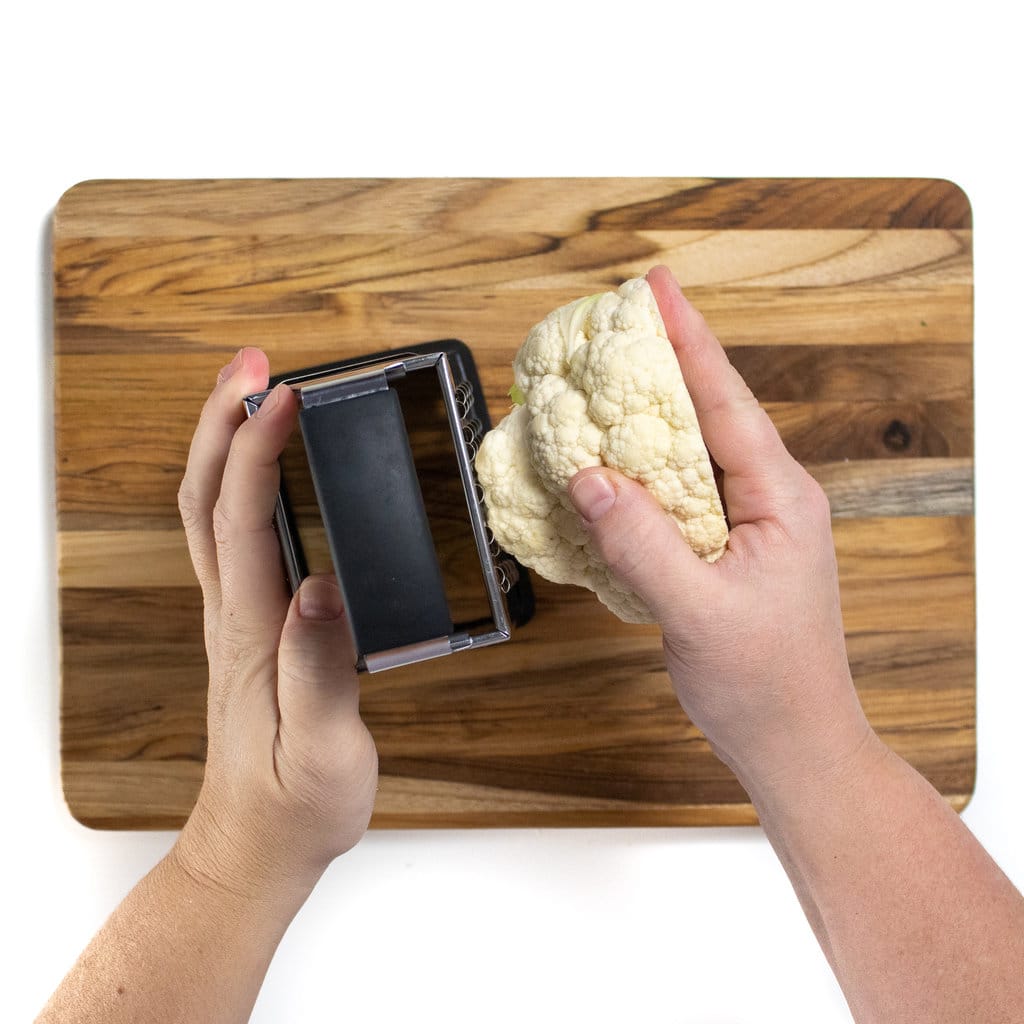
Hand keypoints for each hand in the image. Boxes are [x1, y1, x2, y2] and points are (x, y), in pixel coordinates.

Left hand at [173, 349, 377, 899]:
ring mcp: (234, 619)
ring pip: (209, 512)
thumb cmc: (294, 803)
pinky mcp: (248, 628)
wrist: (256, 845)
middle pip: (205, 498)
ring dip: (223, 443)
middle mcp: (231, 614)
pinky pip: (230, 539)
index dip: (256, 450)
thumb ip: (320, 669)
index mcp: (251, 632)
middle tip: (254, 364)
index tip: (284, 396)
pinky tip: (264, 472)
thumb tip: (324, 586)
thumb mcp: (323, 747)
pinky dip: (237, 484)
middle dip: (220, 420)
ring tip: (255, 393)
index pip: (243, 521)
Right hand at [568, 266, 874, 789]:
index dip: (689, 340)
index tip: (657, 288)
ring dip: (648, 419)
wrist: (795, 744)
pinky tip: (609, 468)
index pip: (726, 402)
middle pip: (710, 412)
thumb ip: (642, 543)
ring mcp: (749, 523)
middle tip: (617, 323)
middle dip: (665, 363)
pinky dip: (642, 474)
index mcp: (780, 498)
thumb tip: (590, 479)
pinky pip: (679, 494)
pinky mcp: (726, 549)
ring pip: (692, 453)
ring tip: (604, 384)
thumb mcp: (698, 613)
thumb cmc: (766, 686)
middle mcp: (770, 499)